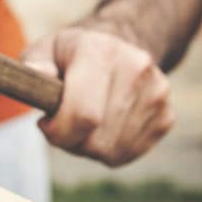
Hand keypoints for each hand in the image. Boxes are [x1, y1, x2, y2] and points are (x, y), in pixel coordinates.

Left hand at [23, 27, 173, 166]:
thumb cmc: (70, 55)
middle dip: (69, 141)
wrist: (118, 47)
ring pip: (110, 152)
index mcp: (102, 51)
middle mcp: (136, 69)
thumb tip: (38, 73)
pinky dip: (107, 150)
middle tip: (60, 124)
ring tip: (81, 123)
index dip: (57, 131)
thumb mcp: (45, 49)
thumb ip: (35, 62)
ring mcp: (157, 94)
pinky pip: (127, 154)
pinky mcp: (166, 116)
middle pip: (95, 140)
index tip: (45, 123)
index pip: (83, 114)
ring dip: (87, 147)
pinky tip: (101, 127)